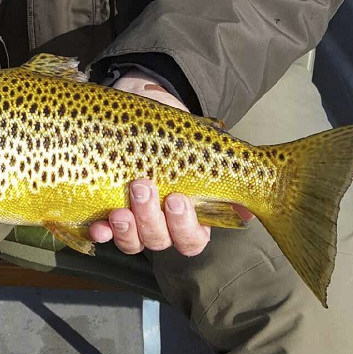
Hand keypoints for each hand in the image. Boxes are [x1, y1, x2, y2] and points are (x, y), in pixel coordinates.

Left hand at [88, 70, 247, 255]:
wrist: (145, 112)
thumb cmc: (180, 135)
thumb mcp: (206, 148)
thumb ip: (225, 170)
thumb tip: (254, 200)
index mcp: (192, 218)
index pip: (192, 240)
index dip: (184, 226)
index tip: (177, 198)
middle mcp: (163, 226)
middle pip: (159, 241)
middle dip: (150, 218)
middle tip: (143, 186)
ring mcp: (135, 222)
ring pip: (133, 241)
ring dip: (127, 227)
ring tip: (121, 204)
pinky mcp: (108, 212)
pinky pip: (104, 234)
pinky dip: (101, 232)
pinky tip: (98, 225)